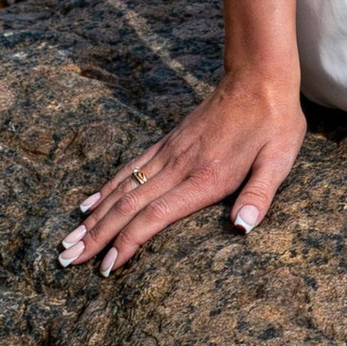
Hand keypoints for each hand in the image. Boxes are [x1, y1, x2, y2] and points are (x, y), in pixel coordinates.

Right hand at [58, 69, 304, 279]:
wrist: (258, 77)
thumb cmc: (274, 123)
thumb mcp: (279, 160)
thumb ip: (259, 195)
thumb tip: (243, 229)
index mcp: (204, 177)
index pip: (155, 217)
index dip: (128, 244)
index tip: (106, 268)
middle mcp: (179, 166)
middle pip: (127, 207)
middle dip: (96, 237)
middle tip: (67, 261)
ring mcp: (169, 152)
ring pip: (122, 189)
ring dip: (93, 217)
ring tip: (68, 240)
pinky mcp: (168, 142)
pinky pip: (130, 168)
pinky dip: (105, 188)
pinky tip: (89, 203)